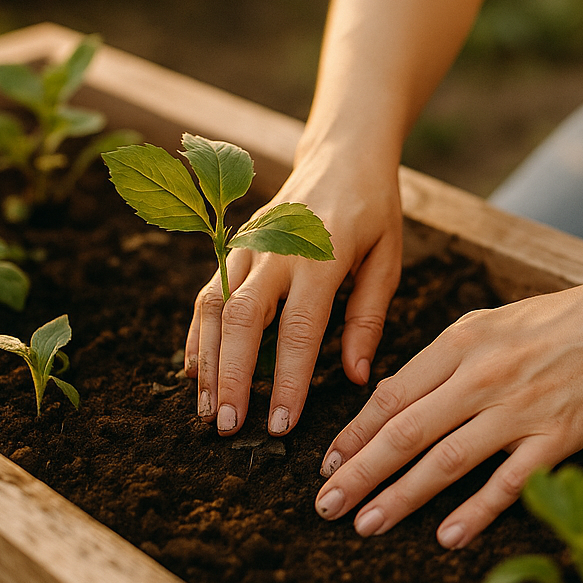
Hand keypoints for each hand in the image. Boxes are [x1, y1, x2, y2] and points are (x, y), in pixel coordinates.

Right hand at [184, 155, 402, 436]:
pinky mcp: (235, 244)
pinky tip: (195, 369)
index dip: (288, 381)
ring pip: (215, 307)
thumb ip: (368, 316)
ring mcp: (250, 244)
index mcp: (322, 255)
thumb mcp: (388, 257)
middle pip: (244, 320)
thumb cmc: (373, 209)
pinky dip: (198, 333)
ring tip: (207, 410)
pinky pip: (208, 291)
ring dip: (208, 361)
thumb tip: (356, 377)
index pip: (300, 329)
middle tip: (229, 427)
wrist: (343, 155)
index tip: (281, 425)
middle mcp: (277, 249)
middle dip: (233, 378)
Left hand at [313, 283, 582, 547]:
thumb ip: (441, 358)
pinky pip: (508, 482)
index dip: (355, 433)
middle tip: (326, 504)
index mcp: (462, 342)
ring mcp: (519, 409)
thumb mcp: (486, 322)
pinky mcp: (555, 438)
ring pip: (447, 461)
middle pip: (408, 431)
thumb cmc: (550, 322)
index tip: (328, 462)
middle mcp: (483, 376)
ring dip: (401, 496)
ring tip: (366, 523)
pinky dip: (476, 512)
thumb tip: (394, 397)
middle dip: (360, 471)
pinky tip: (448, 536)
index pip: (394, 394)